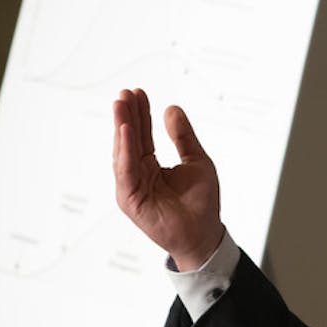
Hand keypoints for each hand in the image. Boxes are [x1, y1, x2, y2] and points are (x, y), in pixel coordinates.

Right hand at [113, 88, 223, 269]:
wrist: (204, 233)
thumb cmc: (201, 203)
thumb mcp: (196, 160)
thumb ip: (183, 136)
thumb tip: (172, 108)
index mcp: (150, 166)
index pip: (142, 135)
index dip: (140, 113)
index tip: (138, 92)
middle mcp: (138, 175)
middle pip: (129, 140)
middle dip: (126, 115)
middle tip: (125, 92)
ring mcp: (132, 187)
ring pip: (123, 152)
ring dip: (121, 127)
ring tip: (121, 104)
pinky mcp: (130, 200)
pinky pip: (125, 171)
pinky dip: (125, 150)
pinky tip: (125, 130)